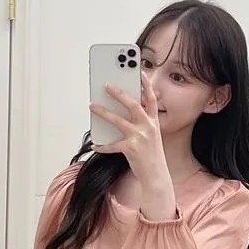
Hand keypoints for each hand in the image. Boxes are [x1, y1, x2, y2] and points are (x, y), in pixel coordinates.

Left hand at [90, 71, 171, 190]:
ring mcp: (140, 137)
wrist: (156, 176)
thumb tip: (121, 113)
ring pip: (118, 121)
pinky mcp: (131, 149)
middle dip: (118, 93)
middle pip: (132, 104)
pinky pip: (112, 145)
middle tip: (107, 85)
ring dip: (103, 112)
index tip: (139, 72)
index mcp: (154, 122)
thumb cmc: (151, 156)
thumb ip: (141, 123)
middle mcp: (148, 127)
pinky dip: (102, 145)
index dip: (146, 84)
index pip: (151, 99)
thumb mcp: (151, 137)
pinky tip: (96, 144)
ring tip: (92, 106)